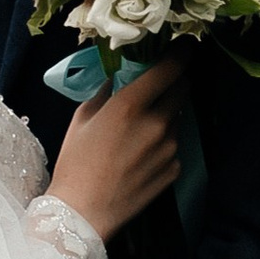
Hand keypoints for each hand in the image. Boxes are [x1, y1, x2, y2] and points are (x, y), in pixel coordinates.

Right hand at [47, 58, 182, 239]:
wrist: (84, 213)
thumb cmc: (76, 163)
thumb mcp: (82, 118)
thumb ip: (106, 92)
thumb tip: (120, 77)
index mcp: (131, 105)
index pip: (170, 68)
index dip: (180, 53)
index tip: (183, 46)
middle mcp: (157, 123)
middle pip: (183, 89)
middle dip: (175, 81)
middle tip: (161, 83)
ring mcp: (169, 148)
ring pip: (177, 118)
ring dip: (166, 114)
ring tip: (140, 129)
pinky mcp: (174, 169)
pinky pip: (174, 145)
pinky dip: (163, 143)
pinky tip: (141, 155)